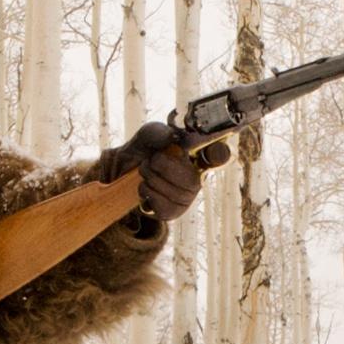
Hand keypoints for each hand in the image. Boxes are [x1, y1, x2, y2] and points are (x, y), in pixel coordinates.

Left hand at [97, 120, 230, 223]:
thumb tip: (170, 137)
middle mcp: (198, 177)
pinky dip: (148, 195)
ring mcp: (187, 197)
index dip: (220, 155)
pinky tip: (146, 188)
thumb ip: (157, 132)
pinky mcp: (173, 211)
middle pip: (192, 180)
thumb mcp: (148, 135)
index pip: (219, 155)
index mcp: (197, 154)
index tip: (214, 152)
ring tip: (145, 171)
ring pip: (177, 194)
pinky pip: (165, 207)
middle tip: (151, 160)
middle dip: (164, 168)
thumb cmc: (145, 150)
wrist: (123, 170)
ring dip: (152, 179)